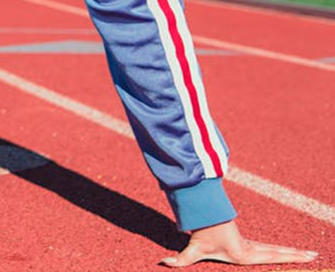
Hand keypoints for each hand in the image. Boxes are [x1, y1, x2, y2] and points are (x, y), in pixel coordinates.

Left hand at [161, 220, 317, 266]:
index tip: (303, 257)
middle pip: (278, 252)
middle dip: (297, 255)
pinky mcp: (249, 244)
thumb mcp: (192, 249)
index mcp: (245, 254)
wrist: (203, 217)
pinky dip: (283, 251)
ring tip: (312, 254)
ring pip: (277, 249)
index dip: (288, 257)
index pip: (271, 256)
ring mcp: (252, 246)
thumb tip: (163, 262)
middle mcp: (252, 249)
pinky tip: (294, 254)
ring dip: (293, 252)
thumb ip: (180, 259)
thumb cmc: (200, 234)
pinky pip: (270, 248)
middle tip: (315, 256)